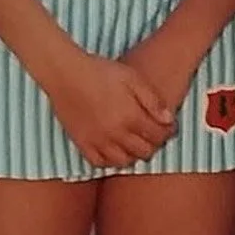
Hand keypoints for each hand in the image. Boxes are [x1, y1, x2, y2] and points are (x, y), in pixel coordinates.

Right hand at [44, 45, 176, 168]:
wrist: (66, 73)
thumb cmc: (101, 71)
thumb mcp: (133, 78)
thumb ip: (153, 100)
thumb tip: (168, 120)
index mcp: (131, 117)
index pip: (158, 136)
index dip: (167, 132)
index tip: (168, 126)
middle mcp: (115, 134)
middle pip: (143, 152)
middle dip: (154, 144)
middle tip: (153, 134)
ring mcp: (97, 141)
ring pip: (123, 161)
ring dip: (134, 155)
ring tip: (135, 142)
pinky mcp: (81, 143)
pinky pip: (99, 163)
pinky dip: (110, 161)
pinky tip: (114, 150)